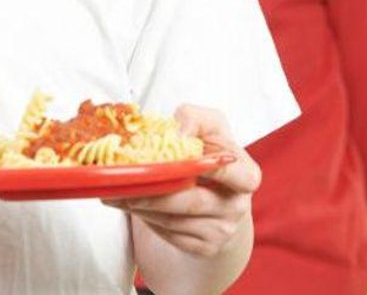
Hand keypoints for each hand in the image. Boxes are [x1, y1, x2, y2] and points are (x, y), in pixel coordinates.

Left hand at [105, 105, 258, 257]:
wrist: (218, 197)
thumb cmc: (211, 156)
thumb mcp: (209, 127)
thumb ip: (195, 119)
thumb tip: (179, 134)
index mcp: (247, 174)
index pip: (227, 171)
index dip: (202, 166)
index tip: (176, 158)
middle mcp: (238, 206)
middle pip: (190, 201)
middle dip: (155, 191)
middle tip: (126, 181)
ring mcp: (221, 231)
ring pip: (172, 220)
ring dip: (141, 205)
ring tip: (119, 190)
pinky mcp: (204, 248)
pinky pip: (168, 233)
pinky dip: (145, 218)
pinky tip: (132, 203)